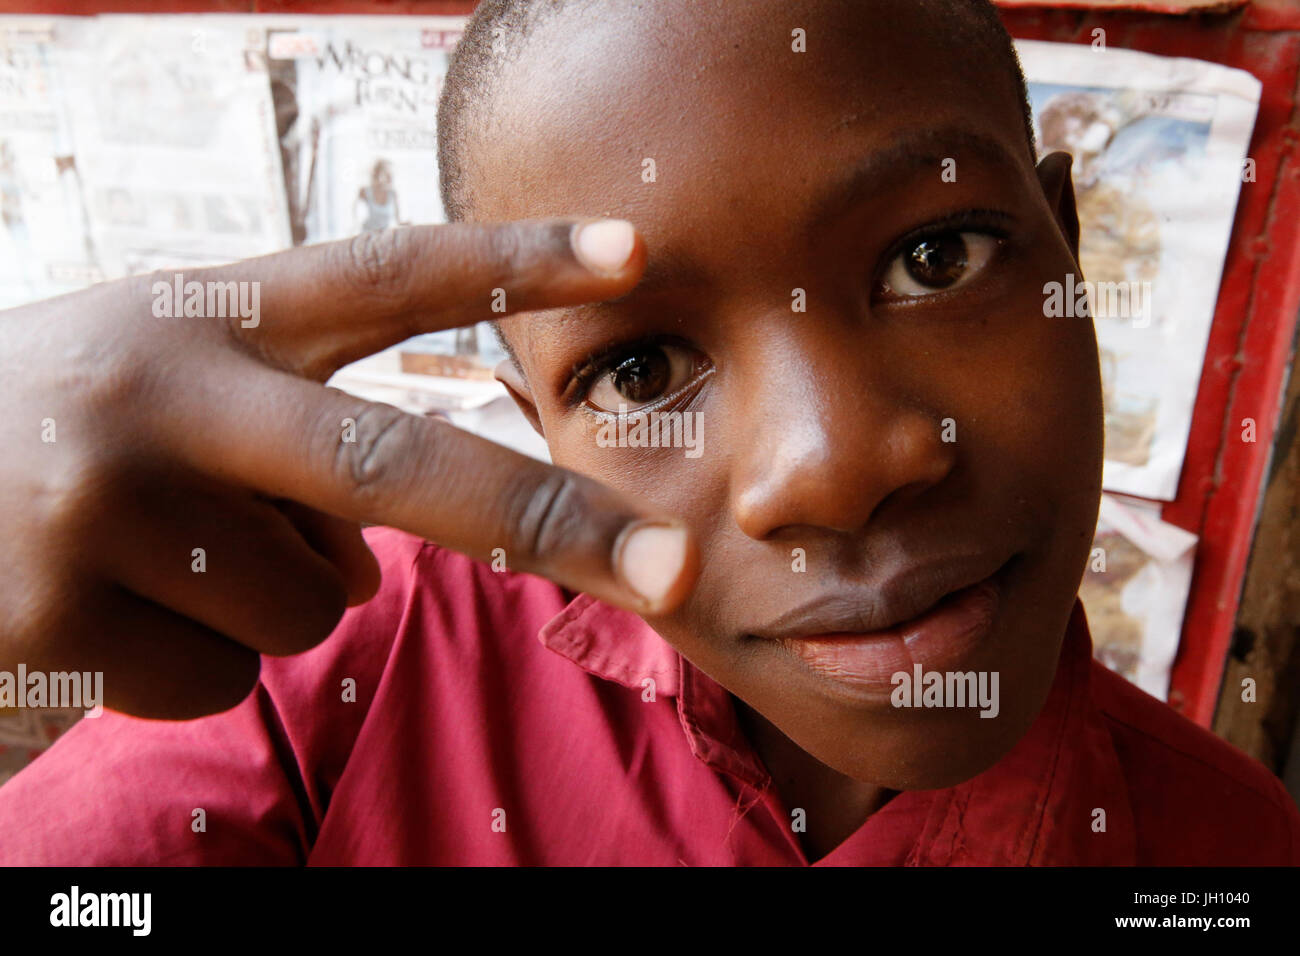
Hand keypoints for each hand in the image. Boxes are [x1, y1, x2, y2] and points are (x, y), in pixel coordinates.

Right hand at [0, 220, 697, 717]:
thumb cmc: (64, 424)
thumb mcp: (173, 374)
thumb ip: (298, 433)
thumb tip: (384, 566)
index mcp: (205, 309)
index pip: (385, 273)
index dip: (515, 258)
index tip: (636, 249)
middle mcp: (162, 391)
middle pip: (400, 466)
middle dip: (554, 524)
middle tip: (679, 567)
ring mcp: (105, 507)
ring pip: (314, 603)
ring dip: (276, 597)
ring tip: (164, 548)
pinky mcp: (59, 615)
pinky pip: (229, 675)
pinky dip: (201, 658)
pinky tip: (113, 607)